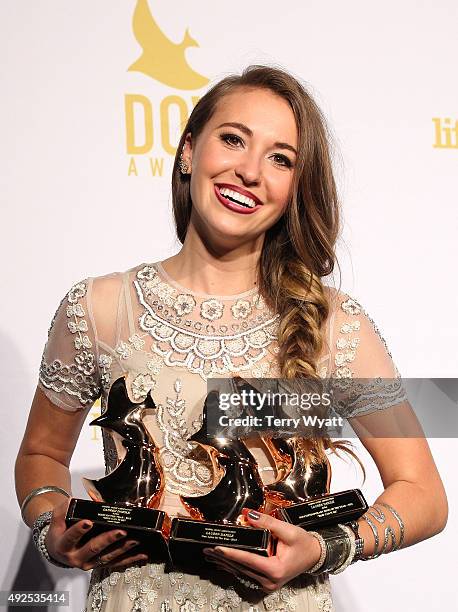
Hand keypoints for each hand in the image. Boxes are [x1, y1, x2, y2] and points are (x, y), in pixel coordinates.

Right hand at [44, 498, 147, 570]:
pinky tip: (141, 555)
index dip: (79, 530)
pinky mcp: (99, 565)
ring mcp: (89, 563)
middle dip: (108, 540)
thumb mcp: (57, 519)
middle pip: (93, 548)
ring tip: (134, 540)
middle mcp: (76, 557)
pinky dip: (129, 560)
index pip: (71, 537)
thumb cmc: (60, 532)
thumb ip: (63, 509)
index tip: (88, 522)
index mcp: (64, 545)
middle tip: (121, 531)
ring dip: (122, 549)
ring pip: (107, 557)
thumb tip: (72, 500)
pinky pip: (115, 563)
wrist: (57, 550)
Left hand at [203, 510, 321, 592]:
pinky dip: (234, 566)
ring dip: (226, 562)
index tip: (218, 547)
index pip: (248, 560)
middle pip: (241, 567)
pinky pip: (246, 573)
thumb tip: (249, 514)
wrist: (315, 556)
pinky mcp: (266, 581)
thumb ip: (268, 523)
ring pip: (241, 572)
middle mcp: (270, 580)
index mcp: (275, 569)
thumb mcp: (288, 530)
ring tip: (210, 554)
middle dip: (223, 557)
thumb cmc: (304, 544)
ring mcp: (267, 584)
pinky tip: (223, 562)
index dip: (232, 553)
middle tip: (207, 548)